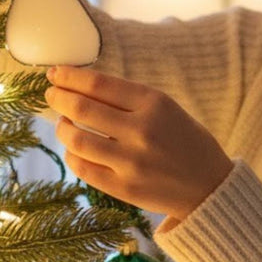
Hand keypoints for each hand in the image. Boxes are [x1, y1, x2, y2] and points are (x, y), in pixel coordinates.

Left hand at [44, 65, 233, 222]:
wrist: (210, 187)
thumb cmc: (186, 142)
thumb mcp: (167, 109)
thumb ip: (129, 100)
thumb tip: (80, 88)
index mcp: (155, 103)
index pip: (98, 84)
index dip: (69, 76)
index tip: (55, 73)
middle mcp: (142, 130)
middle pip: (81, 108)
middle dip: (58, 97)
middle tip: (51, 94)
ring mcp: (131, 161)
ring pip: (76, 138)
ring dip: (61, 127)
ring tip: (63, 122)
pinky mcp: (124, 188)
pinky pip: (82, 168)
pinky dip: (72, 154)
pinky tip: (75, 148)